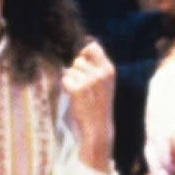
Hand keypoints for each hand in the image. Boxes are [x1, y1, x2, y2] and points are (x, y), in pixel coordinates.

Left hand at [62, 41, 115, 167]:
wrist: (97, 127)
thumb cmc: (98, 104)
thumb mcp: (104, 83)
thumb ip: (96, 66)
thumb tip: (84, 47)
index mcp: (109, 69)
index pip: (93, 47)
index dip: (84, 52)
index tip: (82, 62)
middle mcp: (100, 73)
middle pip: (78, 60)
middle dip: (76, 71)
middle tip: (83, 87)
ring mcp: (89, 81)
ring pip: (70, 70)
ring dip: (71, 80)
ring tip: (80, 94)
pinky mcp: (78, 89)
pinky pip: (65, 80)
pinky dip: (66, 88)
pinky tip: (75, 97)